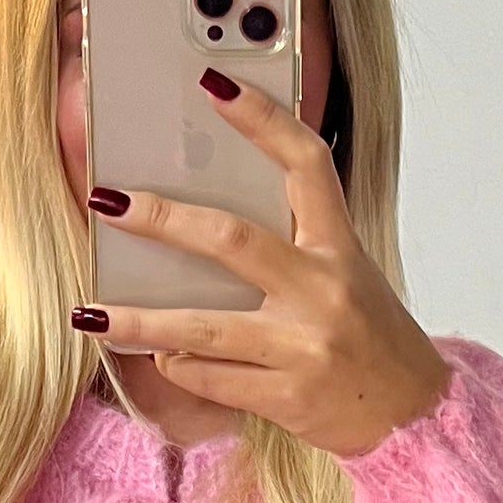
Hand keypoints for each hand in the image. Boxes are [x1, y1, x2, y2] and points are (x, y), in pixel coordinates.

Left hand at [74, 71, 451, 459]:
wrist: (412, 416)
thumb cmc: (370, 340)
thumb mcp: (345, 276)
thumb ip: (291, 246)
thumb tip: (200, 224)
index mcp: (340, 247)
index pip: (305, 162)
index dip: (261, 119)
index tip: (214, 85)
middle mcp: (323, 290)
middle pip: (230, 239)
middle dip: (160, 219)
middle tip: (106, 201)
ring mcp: (304, 346)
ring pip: (200, 326)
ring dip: (137, 321)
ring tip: (89, 313)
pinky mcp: (287, 397)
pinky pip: (208, 376)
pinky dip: (177, 366)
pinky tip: (163, 358)